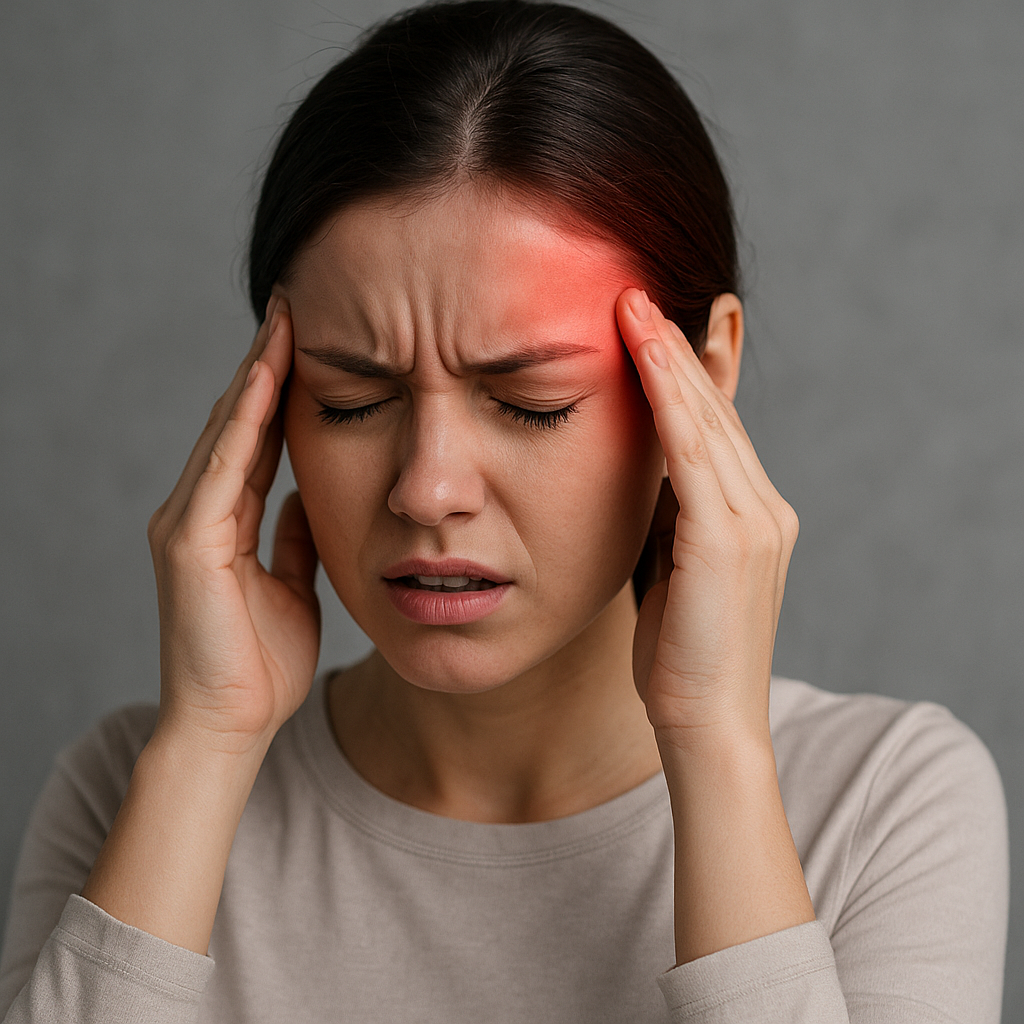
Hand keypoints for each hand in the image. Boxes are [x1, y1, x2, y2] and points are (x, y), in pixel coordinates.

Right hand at [147, 297, 320, 756]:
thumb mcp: (291, 585)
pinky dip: (246, 420)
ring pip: (226, 432)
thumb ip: (294, 538)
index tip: (306, 343)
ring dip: (256, 375)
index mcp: (221, 522)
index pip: (254, 441)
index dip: (279, 392)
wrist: (230, 725)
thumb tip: (309, 496)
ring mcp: (187, 525)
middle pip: (237, 423)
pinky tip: (267, 378)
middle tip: (291, 306)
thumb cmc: (260, 665)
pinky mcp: (189, 544)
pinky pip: (224, 468)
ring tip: (282, 321)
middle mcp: (196, 513)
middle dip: (265, 365)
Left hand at [617, 288, 798, 751]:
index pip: (716, 429)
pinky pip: (694, 456)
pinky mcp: (728, 542)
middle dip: (678, 348)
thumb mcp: (673, 571)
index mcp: (749, 517)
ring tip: (634, 306)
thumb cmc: (682, 655)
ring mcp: (754, 523)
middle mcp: (764, 509)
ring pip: (706, 421)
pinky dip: (672, 403)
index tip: (662, 323)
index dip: (690, 373)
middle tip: (644, 292)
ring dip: (669, 359)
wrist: (706, 723)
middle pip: (715, 412)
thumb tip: (643, 478)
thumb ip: (670, 521)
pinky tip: (648, 358)